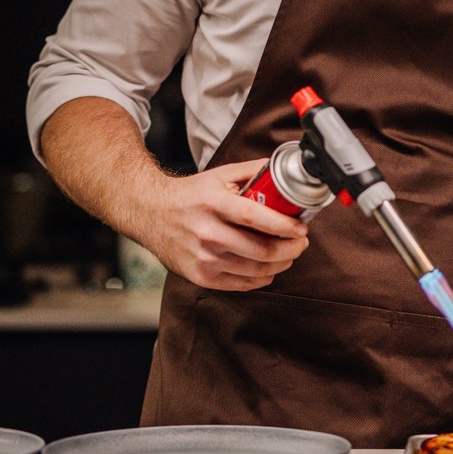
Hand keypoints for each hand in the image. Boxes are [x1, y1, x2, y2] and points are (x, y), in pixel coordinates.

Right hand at [143, 159, 309, 291]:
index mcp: (214, 203)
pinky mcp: (201, 276)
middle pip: (260, 250)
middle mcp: (207, 233)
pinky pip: (242, 283)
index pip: (255, 217)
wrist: (150, 214)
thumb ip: (252, 171)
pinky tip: (269, 269)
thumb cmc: (190, 196)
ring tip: (289, 255)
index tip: (301, 229)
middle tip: (301, 243)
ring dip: (281, 264)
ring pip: (255, 270)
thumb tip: (283, 170)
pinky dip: (262, 278)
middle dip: (290, 249)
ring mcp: (203, 258)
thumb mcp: (219, 175)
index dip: (284, 226)